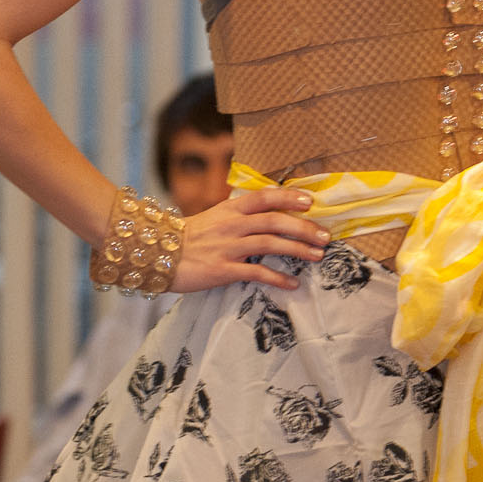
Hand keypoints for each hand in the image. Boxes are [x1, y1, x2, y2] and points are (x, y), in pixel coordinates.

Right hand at [172, 187, 329, 293]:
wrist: (157, 255)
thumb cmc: (189, 238)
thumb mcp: (214, 218)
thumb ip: (240, 216)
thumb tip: (269, 213)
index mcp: (229, 210)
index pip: (264, 197)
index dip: (288, 197)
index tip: (310, 201)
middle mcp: (231, 225)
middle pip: (273, 221)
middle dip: (303, 228)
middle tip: (325, 236)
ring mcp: (227, 247)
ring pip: (269, 244)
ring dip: (297, 250)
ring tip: (317, 256)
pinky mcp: (223, 270)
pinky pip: (256, 274)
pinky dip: (277, 279)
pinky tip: (293, 284)